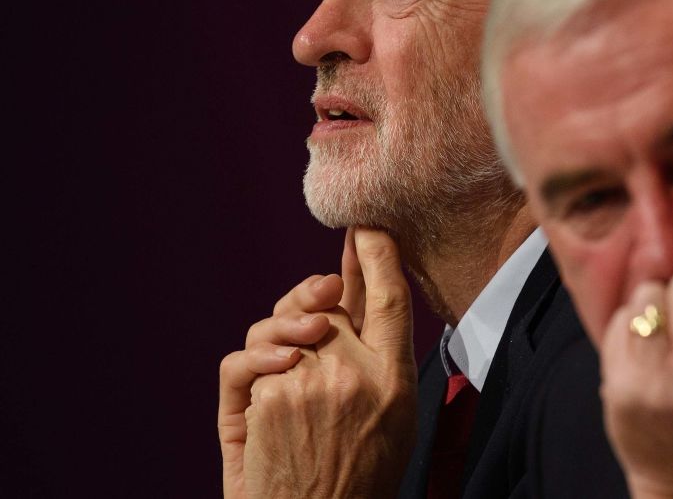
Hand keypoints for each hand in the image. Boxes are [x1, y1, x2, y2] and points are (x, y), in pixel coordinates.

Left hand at [219, 229, 416, 498]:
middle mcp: (354, 375)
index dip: (378, 255)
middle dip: (315, 300)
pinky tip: (268, 386)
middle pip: (328, 304)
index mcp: (394, 380)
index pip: (390, 299)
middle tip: (316, 309)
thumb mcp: (395, 419)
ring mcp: (307, 385)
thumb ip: (382, 359)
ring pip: (282, 326)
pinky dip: (252, 367)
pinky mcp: (266, 400)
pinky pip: (248, 355)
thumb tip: (363, 304)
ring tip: (290, 368)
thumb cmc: (358, 476)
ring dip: (280, 340)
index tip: (366, 227)